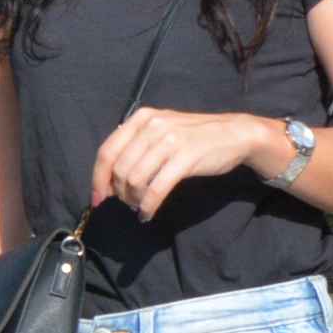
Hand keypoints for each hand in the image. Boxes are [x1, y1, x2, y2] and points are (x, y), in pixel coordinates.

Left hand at [90, 109, 281, 219]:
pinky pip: (156, 188)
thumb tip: (107, 177)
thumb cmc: (193, 137)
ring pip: (135, 179)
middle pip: (119, 168)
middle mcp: (152, 126)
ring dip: (133, 200)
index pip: (107, 151)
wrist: (235, 134)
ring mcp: (169, 140)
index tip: (97, 199)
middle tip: (126, 204)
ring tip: (139, 206)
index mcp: (141, 118)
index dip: (98, 178)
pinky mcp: (185, 157)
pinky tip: (147, 214)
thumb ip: (135, 145)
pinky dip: (148, 205)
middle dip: (118, 192)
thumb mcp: (161, 130)